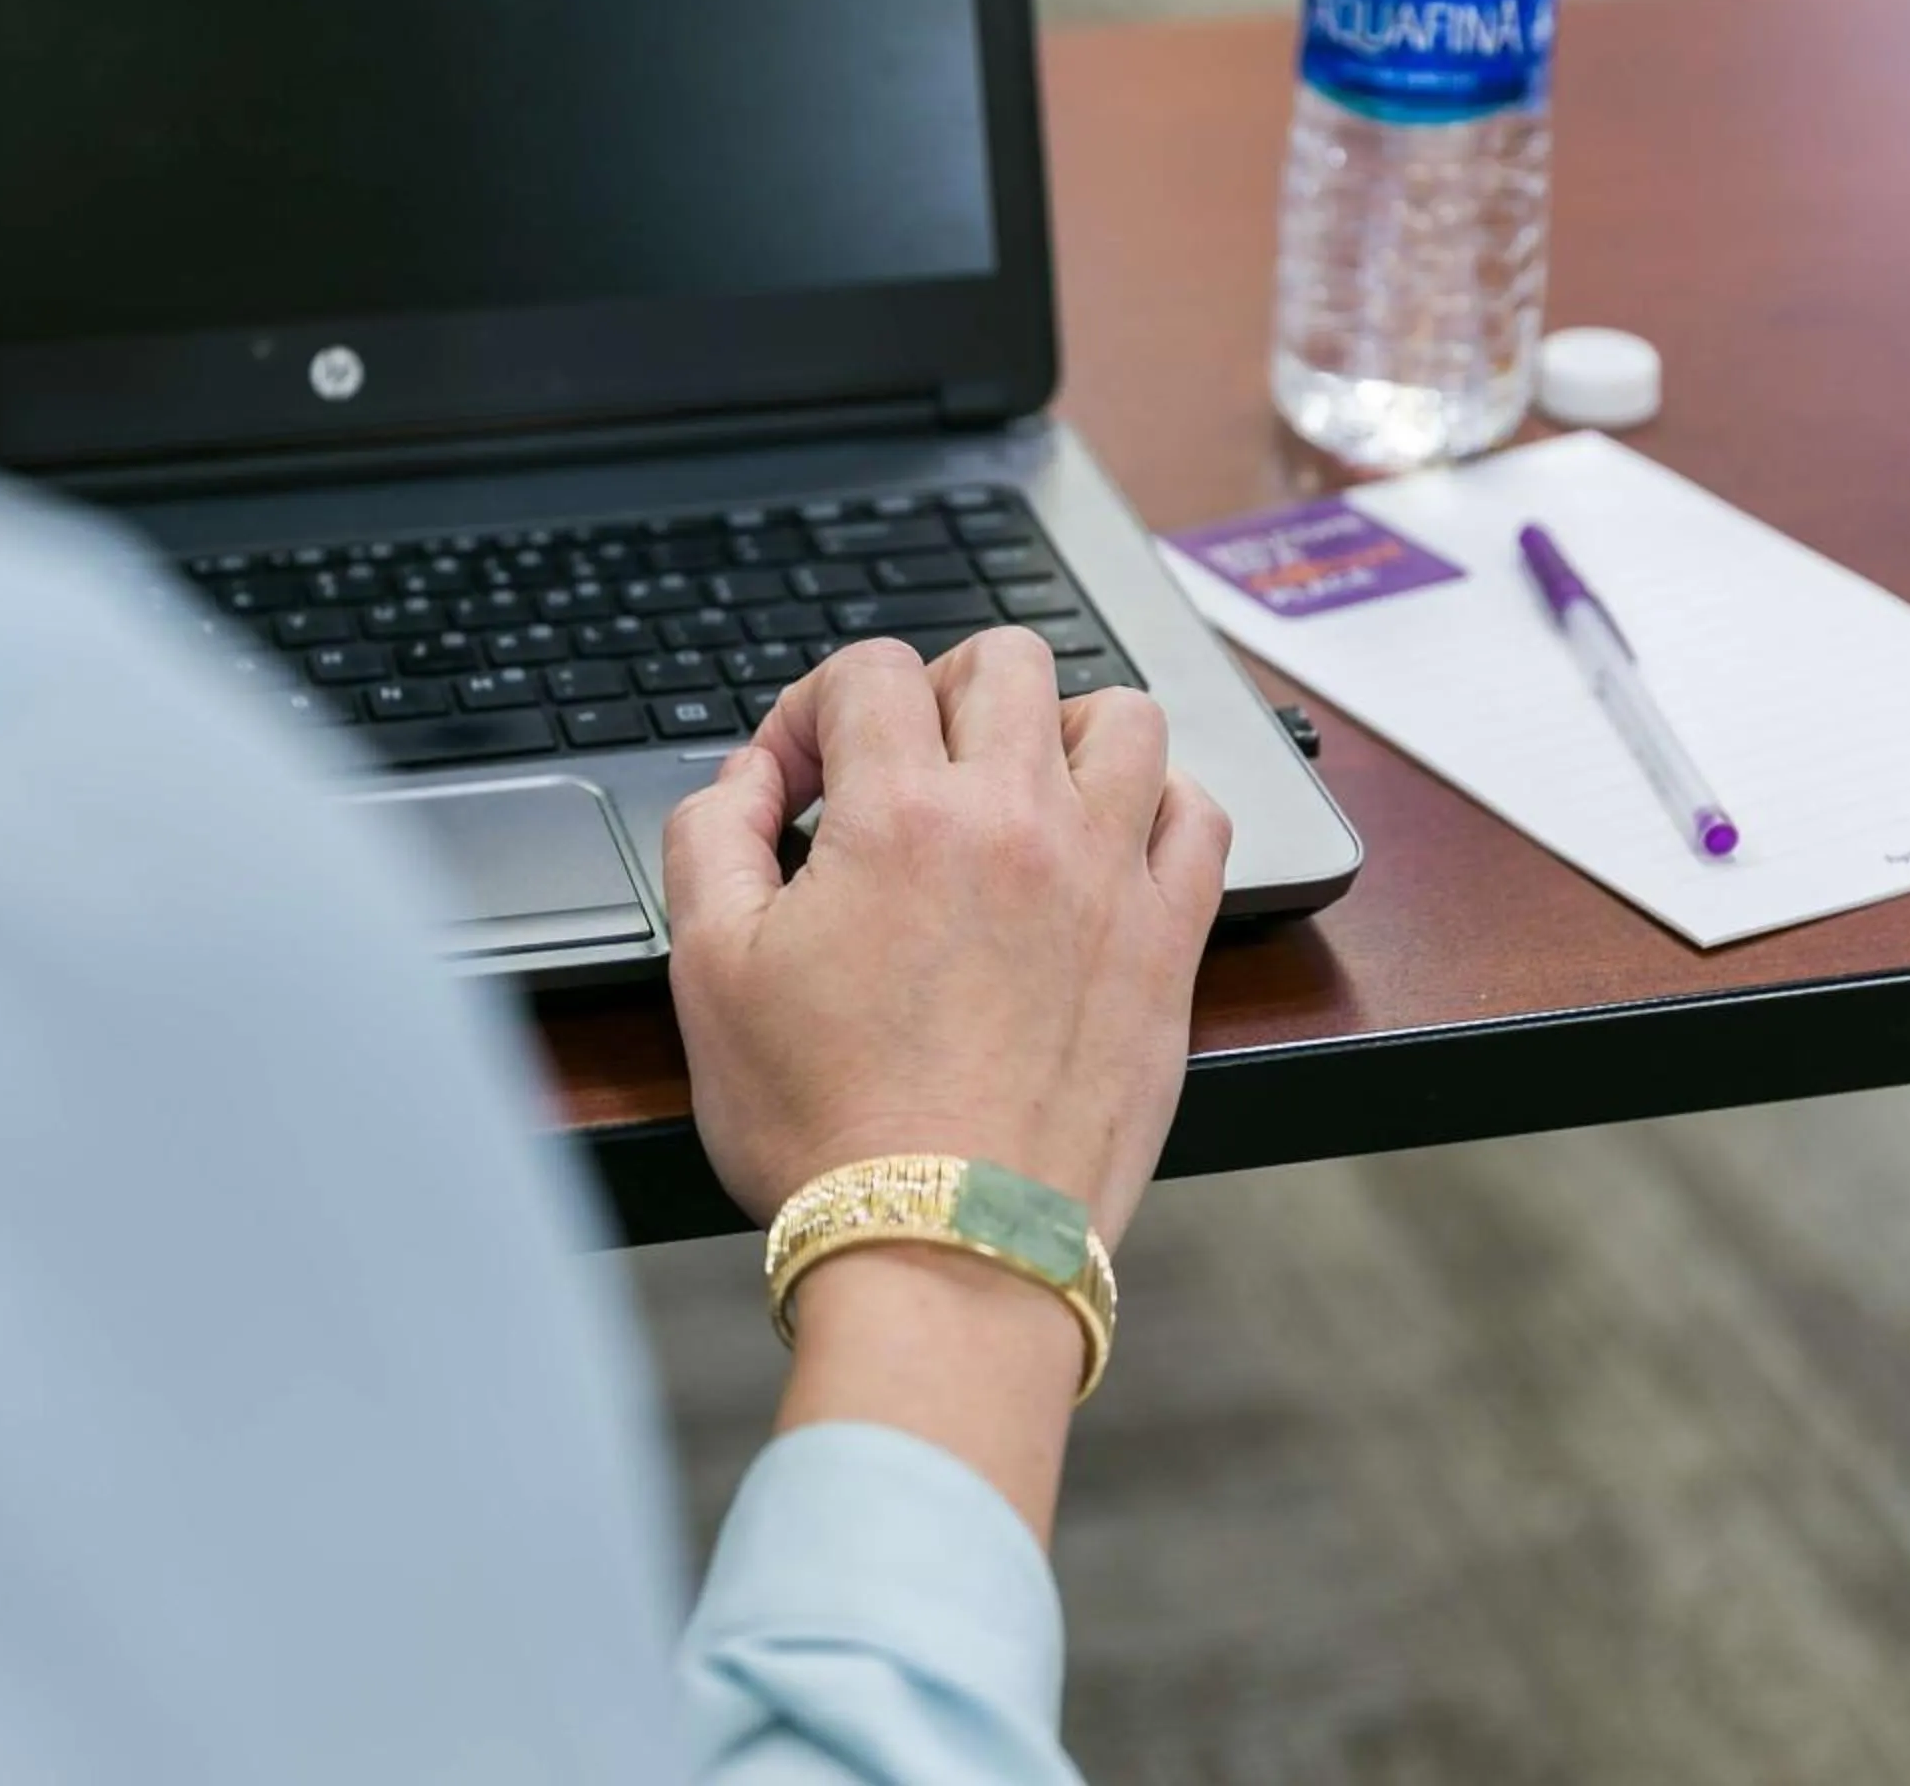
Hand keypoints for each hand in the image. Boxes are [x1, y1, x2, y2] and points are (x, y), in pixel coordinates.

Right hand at [662, 629, 1232, 1246]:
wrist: (943, 1249)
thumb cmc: (825, 1128)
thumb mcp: (708, 972)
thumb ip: (712, 838)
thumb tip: (748, 778)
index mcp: (904, 816)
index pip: (871, 672)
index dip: (816, 709)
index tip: (804, 781)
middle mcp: (1022, 821)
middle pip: (1006, 660)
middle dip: (939, 689)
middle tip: (904, 765)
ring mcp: (1111, 879)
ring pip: (1123, 717)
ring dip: (1061, 730)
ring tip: (1015, 790)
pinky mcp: (1169, 946)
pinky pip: (1201, 817)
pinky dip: (1160, 805)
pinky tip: (1108, 845)